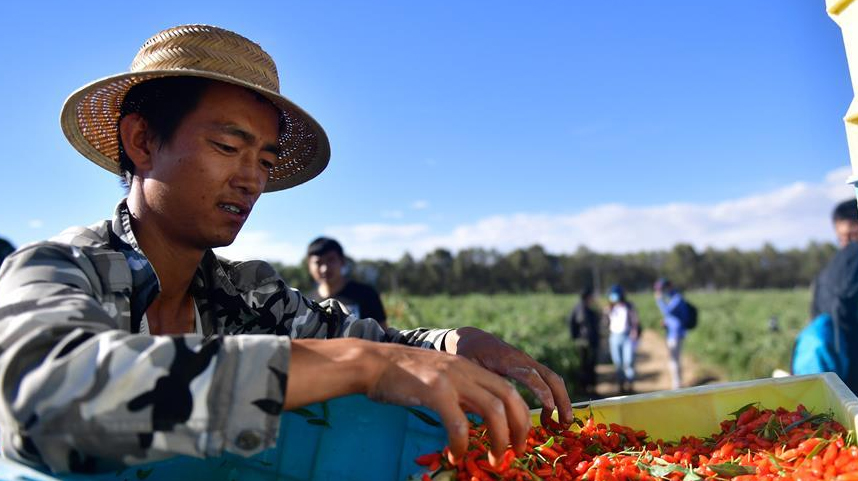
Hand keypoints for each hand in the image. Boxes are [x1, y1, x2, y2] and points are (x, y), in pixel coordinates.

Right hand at [286, 338, 530, 465]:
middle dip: (519, 428)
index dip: (521, 415)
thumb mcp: (440, 378)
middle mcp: (466, 369)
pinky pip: (459, 424)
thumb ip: (462, 392)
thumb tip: (479, 417)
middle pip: (509, 397)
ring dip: (499, 439)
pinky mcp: (435, 391)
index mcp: (469, 367)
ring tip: (493, 459)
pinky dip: (462, 444)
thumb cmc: (402, 375)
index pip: (509, 389)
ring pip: (493, 410)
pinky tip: (455, 455)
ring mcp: (451, 379)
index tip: (520, 438)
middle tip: (516, 452)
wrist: (372, 363)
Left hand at [444, 327, 573, 430]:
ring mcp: (528, 362)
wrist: (472, 338)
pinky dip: (554, 396)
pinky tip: (549, 415)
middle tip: (566, 423)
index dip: (540, 390)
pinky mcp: (530, 367)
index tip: (548, 407)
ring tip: (563, 424)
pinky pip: (547, 380)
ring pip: (553, 379)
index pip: (529, 374)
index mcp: (506, 360)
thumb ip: (478, 386)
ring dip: (562, 400)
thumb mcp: (468, 369)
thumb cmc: (467, 354)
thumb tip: (486, 411)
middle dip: (561, 399)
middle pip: (550, 377)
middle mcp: (522, 359)